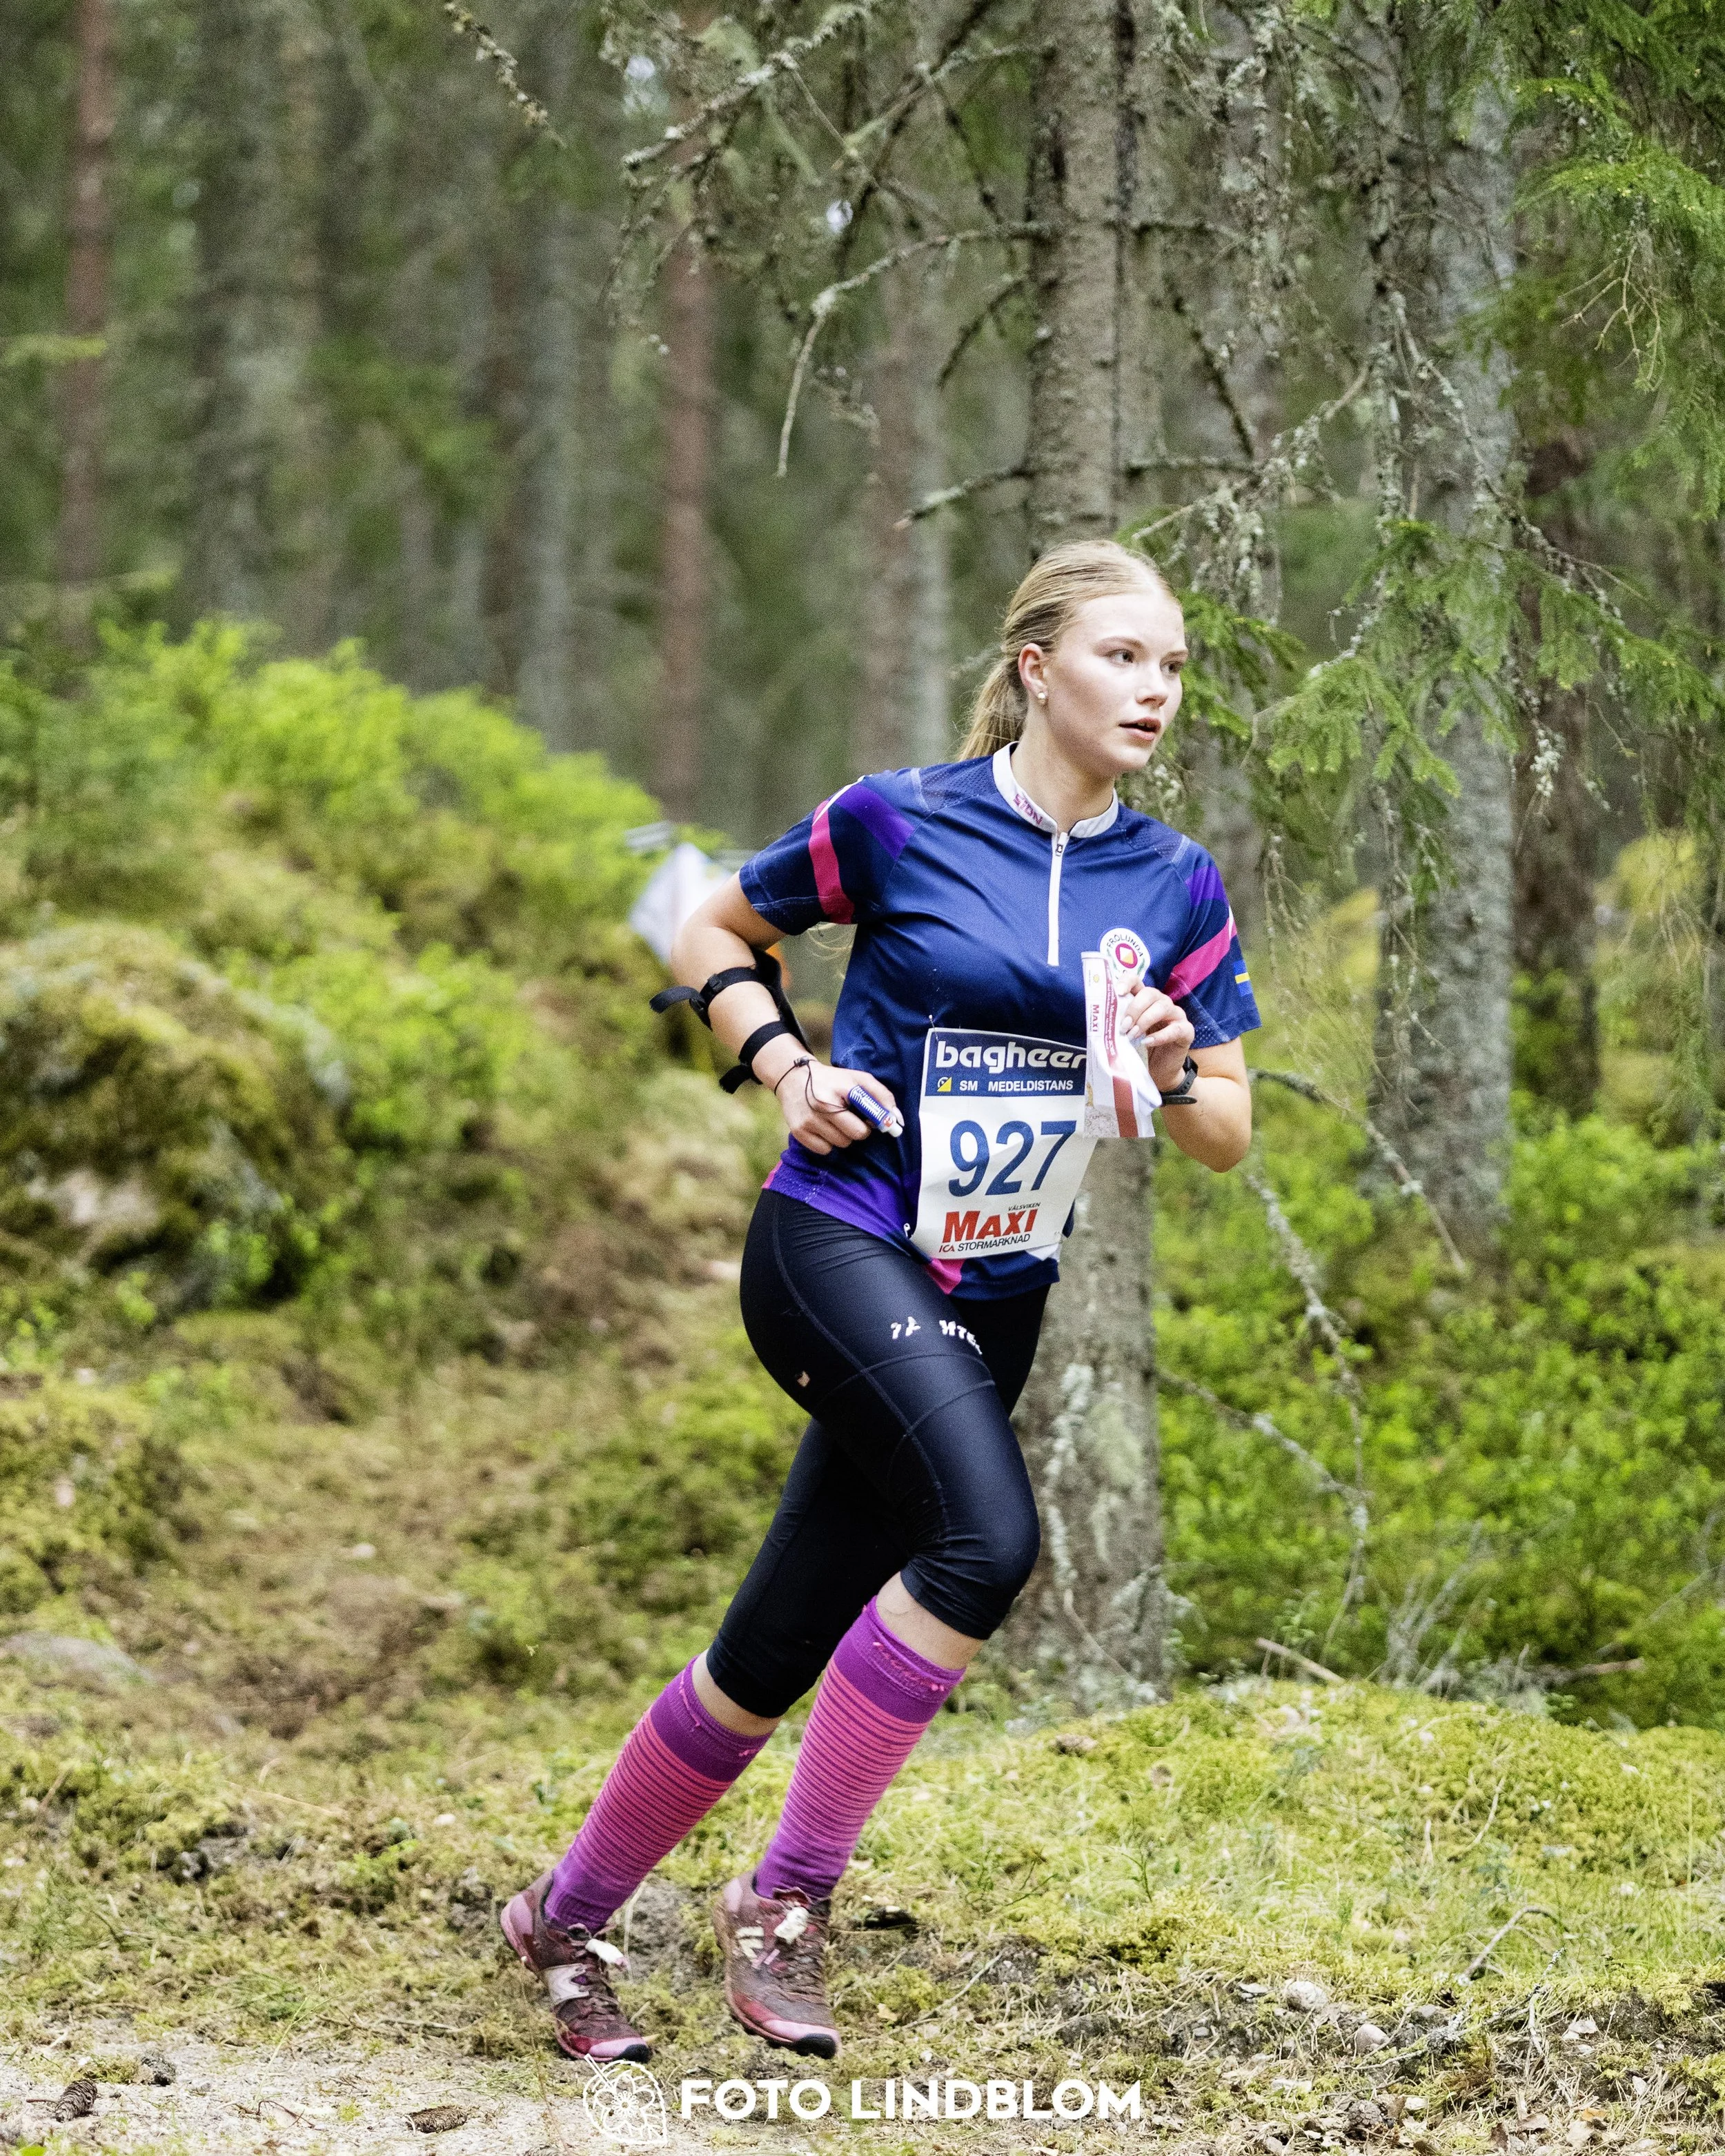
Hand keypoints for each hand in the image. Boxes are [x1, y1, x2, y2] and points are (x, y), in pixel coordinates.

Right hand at [771, 1057, 899, 1155]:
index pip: (869, 1110)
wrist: (793, 1079)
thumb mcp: (857, 1078)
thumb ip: (880, 1094)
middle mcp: (824, 1104)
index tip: (883, 1124)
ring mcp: (810, 1119)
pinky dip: (828, 1143)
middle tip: (854, 1120)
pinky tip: (824, 1129)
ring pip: (842, 1143)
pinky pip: (825, 1150)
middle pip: (858, 1134)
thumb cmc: (832, 1081)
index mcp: (841, 1088)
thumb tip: (896, 1119)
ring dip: (844, 1136)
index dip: (879, 1120)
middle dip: (860, 1129)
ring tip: (836, 1121)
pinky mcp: (799, 1132)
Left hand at [1120, 984, 1195, 1090]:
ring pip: (1163, 1007)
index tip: (1118, 992)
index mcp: (1145, 1000)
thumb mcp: (1126, 1035)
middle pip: (1150, 993)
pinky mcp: (1186, 1031)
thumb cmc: (1140, 1051)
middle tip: (1124, 1026)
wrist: (1158, 1072)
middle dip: (1134, 1008)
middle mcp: (1162, 1003)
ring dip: (1145, 1020)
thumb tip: (1099, 1019)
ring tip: (1133, 1035)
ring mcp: (1176, 1015)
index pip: (1137, 981)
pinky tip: (1147, 1042)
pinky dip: (1160, 1036)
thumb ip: (1119, 1023)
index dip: (1127, 982)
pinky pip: (1176, 1028)